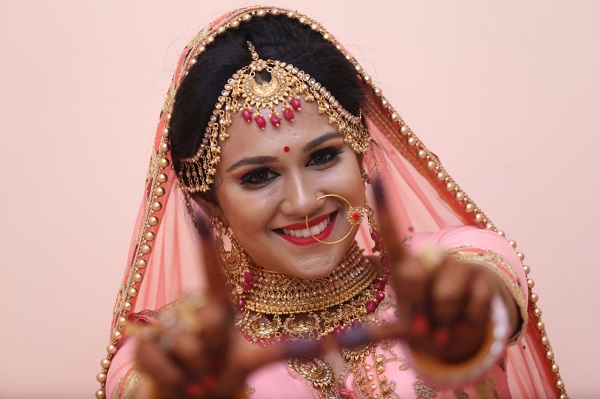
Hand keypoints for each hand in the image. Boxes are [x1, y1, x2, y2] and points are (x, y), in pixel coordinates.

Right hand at [132, 219, 322, 398]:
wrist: (184, 398)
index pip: (215, 276)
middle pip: (212, 319)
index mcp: (219, 313)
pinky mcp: (147, 351)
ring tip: (196, 377)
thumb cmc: (220, 372)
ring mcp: (170, 332)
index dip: (207, 246)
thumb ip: (281, 351)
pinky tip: (176, 380)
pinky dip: (171, 378)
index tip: (199, 212)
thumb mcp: (250, 359)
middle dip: (214, 341)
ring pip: (189, 348)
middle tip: (211, 363)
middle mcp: (193, 317)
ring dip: (194, 373)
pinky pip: (161, 364)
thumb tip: (325, 345)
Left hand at [371, 182, 518, 365]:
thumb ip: (402, 328)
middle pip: (412, 273)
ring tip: (444, 328)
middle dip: (416, 305)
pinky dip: (466, 326)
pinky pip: (473, 306)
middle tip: (423, 326)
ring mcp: (458, 267)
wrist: (461, 333)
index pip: (393, 236)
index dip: (385, 210)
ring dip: (443, 322)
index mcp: (405, 267)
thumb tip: (419, 331)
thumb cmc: (424, 324)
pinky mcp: (483, 279)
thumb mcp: (405, 327)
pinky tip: (464, 326)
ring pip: (445, 295)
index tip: (377, 180)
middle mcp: (431, 260)